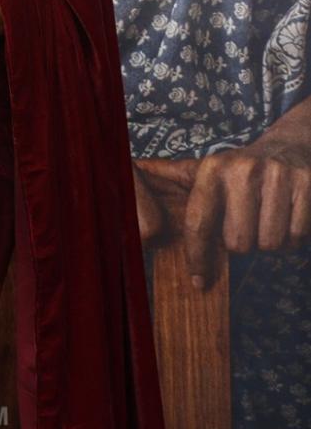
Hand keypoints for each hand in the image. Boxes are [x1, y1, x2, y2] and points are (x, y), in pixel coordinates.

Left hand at [135, 108, 310, 288]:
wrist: (289, 147)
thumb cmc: (238, 171)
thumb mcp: (204, 171)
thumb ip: (170, 176)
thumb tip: (134, 169)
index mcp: (211, 169)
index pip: (199, 223)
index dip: (197, 258)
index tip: (198, 282)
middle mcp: (242, 169)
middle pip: (238, 243)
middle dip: (242, 243)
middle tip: (245, 225)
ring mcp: (276, 174)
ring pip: (269, 244)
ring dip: (269, 241)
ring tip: (266, 219)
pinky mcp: (306, 184)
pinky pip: (295, 237)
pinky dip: (292, 237)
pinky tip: (286, 216)